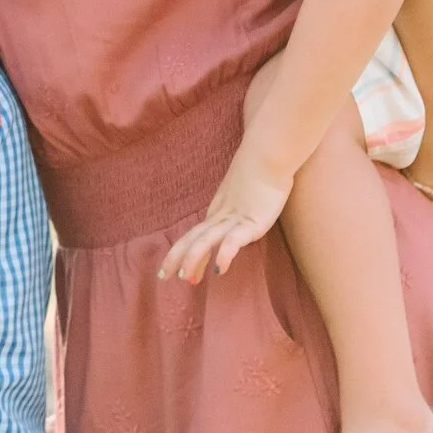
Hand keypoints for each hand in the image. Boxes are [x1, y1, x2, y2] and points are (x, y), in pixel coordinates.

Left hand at [158, 149, 293, 282]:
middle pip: (193, 238)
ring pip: (206, 240)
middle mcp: (221, 215)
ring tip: (186, 278)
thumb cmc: (261, 170)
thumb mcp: (244, 191)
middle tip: (164, 276)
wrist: (268, 154)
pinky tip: (218, 270)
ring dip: (194, 259)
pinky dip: (224, 255)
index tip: (173, 268)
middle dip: (177, 257)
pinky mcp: (251, 222)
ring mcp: (234, 219)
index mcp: (218, 209)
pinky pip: (233, 241)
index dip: (182, 251)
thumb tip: (241, 211)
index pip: (195, 234)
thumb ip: (239, 202)